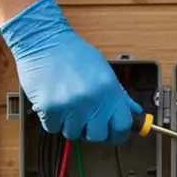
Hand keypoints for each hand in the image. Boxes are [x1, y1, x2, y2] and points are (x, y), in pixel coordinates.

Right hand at [0, 0, 139, 145]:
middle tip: (84, 117)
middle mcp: (92, 100)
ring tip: (66, 103)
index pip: (122, 127)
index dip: (117, 134)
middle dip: (90, 130)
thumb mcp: (102, 70)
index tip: (111, 133)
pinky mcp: (49, 109)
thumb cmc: (73, 54)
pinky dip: (51, 119)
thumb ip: (118, 95)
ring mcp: (70, 106)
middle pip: (97, 136)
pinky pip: (52, 128)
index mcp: (109, 90)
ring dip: (68, 123)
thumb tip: (134, 112)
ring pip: (72, 134)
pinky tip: (53, 101)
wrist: (43, 41)